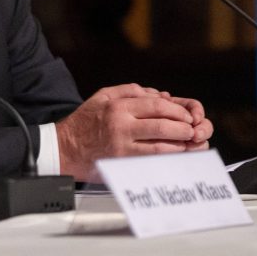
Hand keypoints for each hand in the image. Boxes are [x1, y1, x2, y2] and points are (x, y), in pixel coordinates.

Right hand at [56, 84, 212, 180]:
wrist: (63, 148)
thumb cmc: (85, 121)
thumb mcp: (104, 96)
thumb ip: (131, 91)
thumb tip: (159, 94)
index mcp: (119, 107)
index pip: (157, 106)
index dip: (177, 110)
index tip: (186, 115)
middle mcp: (121, 126)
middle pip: (163, 126)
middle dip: (183, 128)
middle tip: (193, 130)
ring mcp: (122, 147)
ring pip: (160, 147)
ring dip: (179, 145)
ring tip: (189, 143)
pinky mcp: (121, 164)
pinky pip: (150, 161)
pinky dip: (166, 159)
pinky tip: (174, 156)